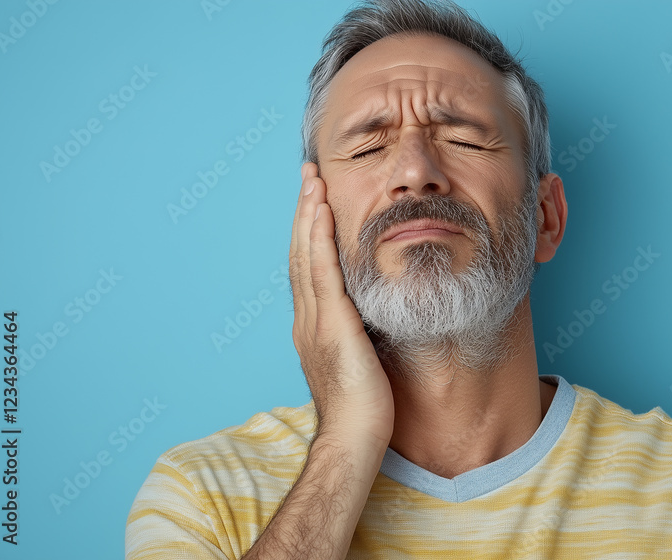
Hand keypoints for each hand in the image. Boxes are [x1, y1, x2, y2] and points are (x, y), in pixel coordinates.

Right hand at [289, 162, 393, 446]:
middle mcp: (307, 319)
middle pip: (301, 254)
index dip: (310, 232)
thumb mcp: (360, 360)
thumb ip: (358, 333)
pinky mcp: (330, 325)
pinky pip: (322, 273)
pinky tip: (322, 213)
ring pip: (306, 256)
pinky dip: (319, 240)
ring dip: (308, 215)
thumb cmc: (365, 408)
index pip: (308, 268)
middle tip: (307, 176)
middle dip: (304, 213)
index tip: (315, 201)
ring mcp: (314, 321)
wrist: (355, 438)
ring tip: (311, 181)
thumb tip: (369, 315)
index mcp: (313, 326)